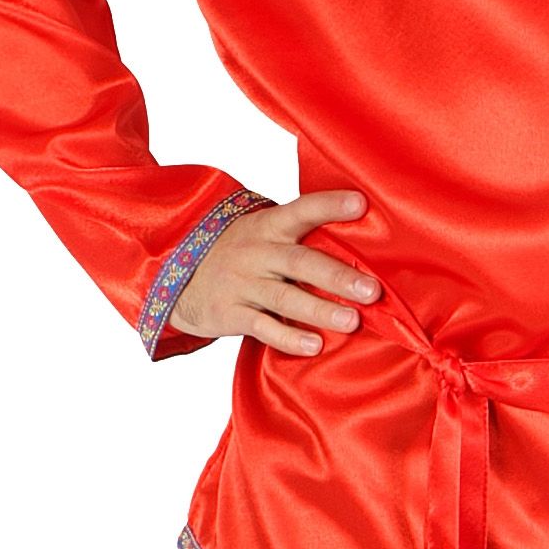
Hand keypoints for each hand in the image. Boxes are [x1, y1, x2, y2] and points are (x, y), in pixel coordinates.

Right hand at [172, 189, 379, 356]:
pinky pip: (263, 327)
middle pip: (300, 262)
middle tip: (371, 290)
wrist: (176, 274)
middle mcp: (256, 252)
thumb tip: (362, 243)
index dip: (330, 206)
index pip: (301, 210)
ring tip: (351, 321)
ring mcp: (242, 284)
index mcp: (268, 226)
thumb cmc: (240, 254)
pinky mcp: (230, 313)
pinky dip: (289, 337)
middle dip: (337, 276)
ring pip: (285, 297)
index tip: (361, 203)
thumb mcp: (262, 234)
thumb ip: (300, 237)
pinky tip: (314, 345)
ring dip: (320, 310)